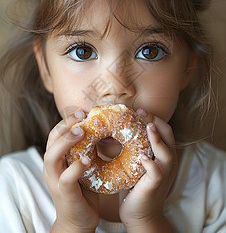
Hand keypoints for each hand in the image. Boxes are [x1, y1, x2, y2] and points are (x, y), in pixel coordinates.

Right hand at [43, 111, 98, 232]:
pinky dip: (76, 167)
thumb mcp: (84, 165)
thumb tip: (104, 130)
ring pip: (52, 155)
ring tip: (82, 131)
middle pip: (52, 139)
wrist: (78, 219)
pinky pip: (66, 178)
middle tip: (82, 115)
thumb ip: (87, 150)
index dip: (68, 120)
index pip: (57, 133)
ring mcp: (55, 179)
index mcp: (57, 157)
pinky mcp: (64, 193)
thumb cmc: (83, 189)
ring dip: (67, 141)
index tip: (82, 111)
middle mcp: (52, 166)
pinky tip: (88, 160)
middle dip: (66, 124)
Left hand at [119, 111, 177, 230]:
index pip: (164, 130)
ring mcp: (164, 173)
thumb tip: (113, 132)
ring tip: (148, 127)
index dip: (153, 118)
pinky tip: (142, 157)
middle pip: (168, 135)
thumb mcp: (136, 163)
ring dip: (157, 138)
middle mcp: (167, 161)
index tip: (139, 110)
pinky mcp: (156, 185)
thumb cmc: (135, 186)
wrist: (140, 213)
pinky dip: (151, 163)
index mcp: (163, 154)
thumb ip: (133, 149)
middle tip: (140, 111)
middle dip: (155, 121)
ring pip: (166, 152)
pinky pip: (157, 172)